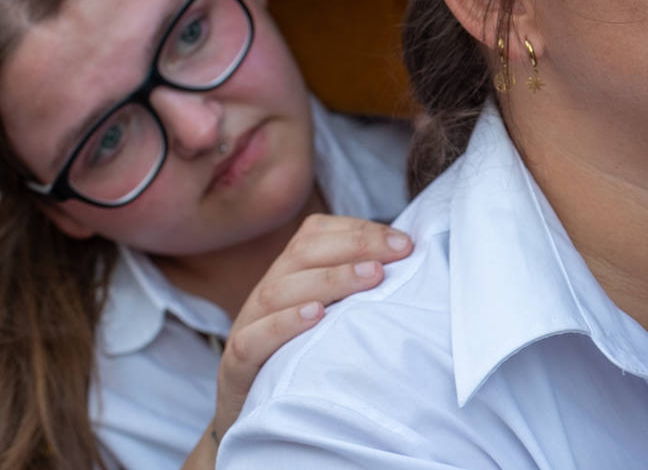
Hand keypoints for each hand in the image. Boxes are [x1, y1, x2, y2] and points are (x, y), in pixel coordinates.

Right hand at [210, 215, 413, 445]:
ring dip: (329, 279)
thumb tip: (410, 260)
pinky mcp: (235, 367)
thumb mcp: (330, 318)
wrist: (252, 417)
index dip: (359, 231)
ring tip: (371, 276)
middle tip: (397, 253)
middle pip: (302, 254)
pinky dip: (283, 324)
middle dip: (354, 247)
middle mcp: (266, 294)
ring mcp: (247, 327)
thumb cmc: (302, 359)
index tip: (404, 242)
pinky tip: (316, 316)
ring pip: (279, 291)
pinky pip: (252, 340)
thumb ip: (356, 288)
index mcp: (287, 275)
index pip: (316, 234)